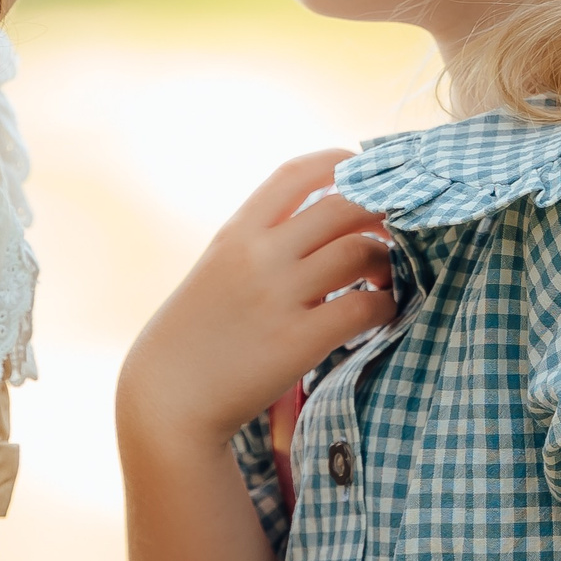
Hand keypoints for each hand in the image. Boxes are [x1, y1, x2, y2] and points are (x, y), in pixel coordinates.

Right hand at [118, 151, 396, 451]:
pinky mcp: (297, 341)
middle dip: (379, 212)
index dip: (340, 163)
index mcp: (237, 231)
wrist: (167, 397)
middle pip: (342, 205)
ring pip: (359, 251)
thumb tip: (317, 221)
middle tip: (392, 232)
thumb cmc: (195, 334)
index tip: (364, 172)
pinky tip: (380, 313)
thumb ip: (259, 241)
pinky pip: (363, 307)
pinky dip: (384, 305)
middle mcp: (258, 254)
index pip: (297, 172)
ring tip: (385, 277)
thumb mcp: (217, 268)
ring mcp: (278, 295)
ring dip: (387, 261)